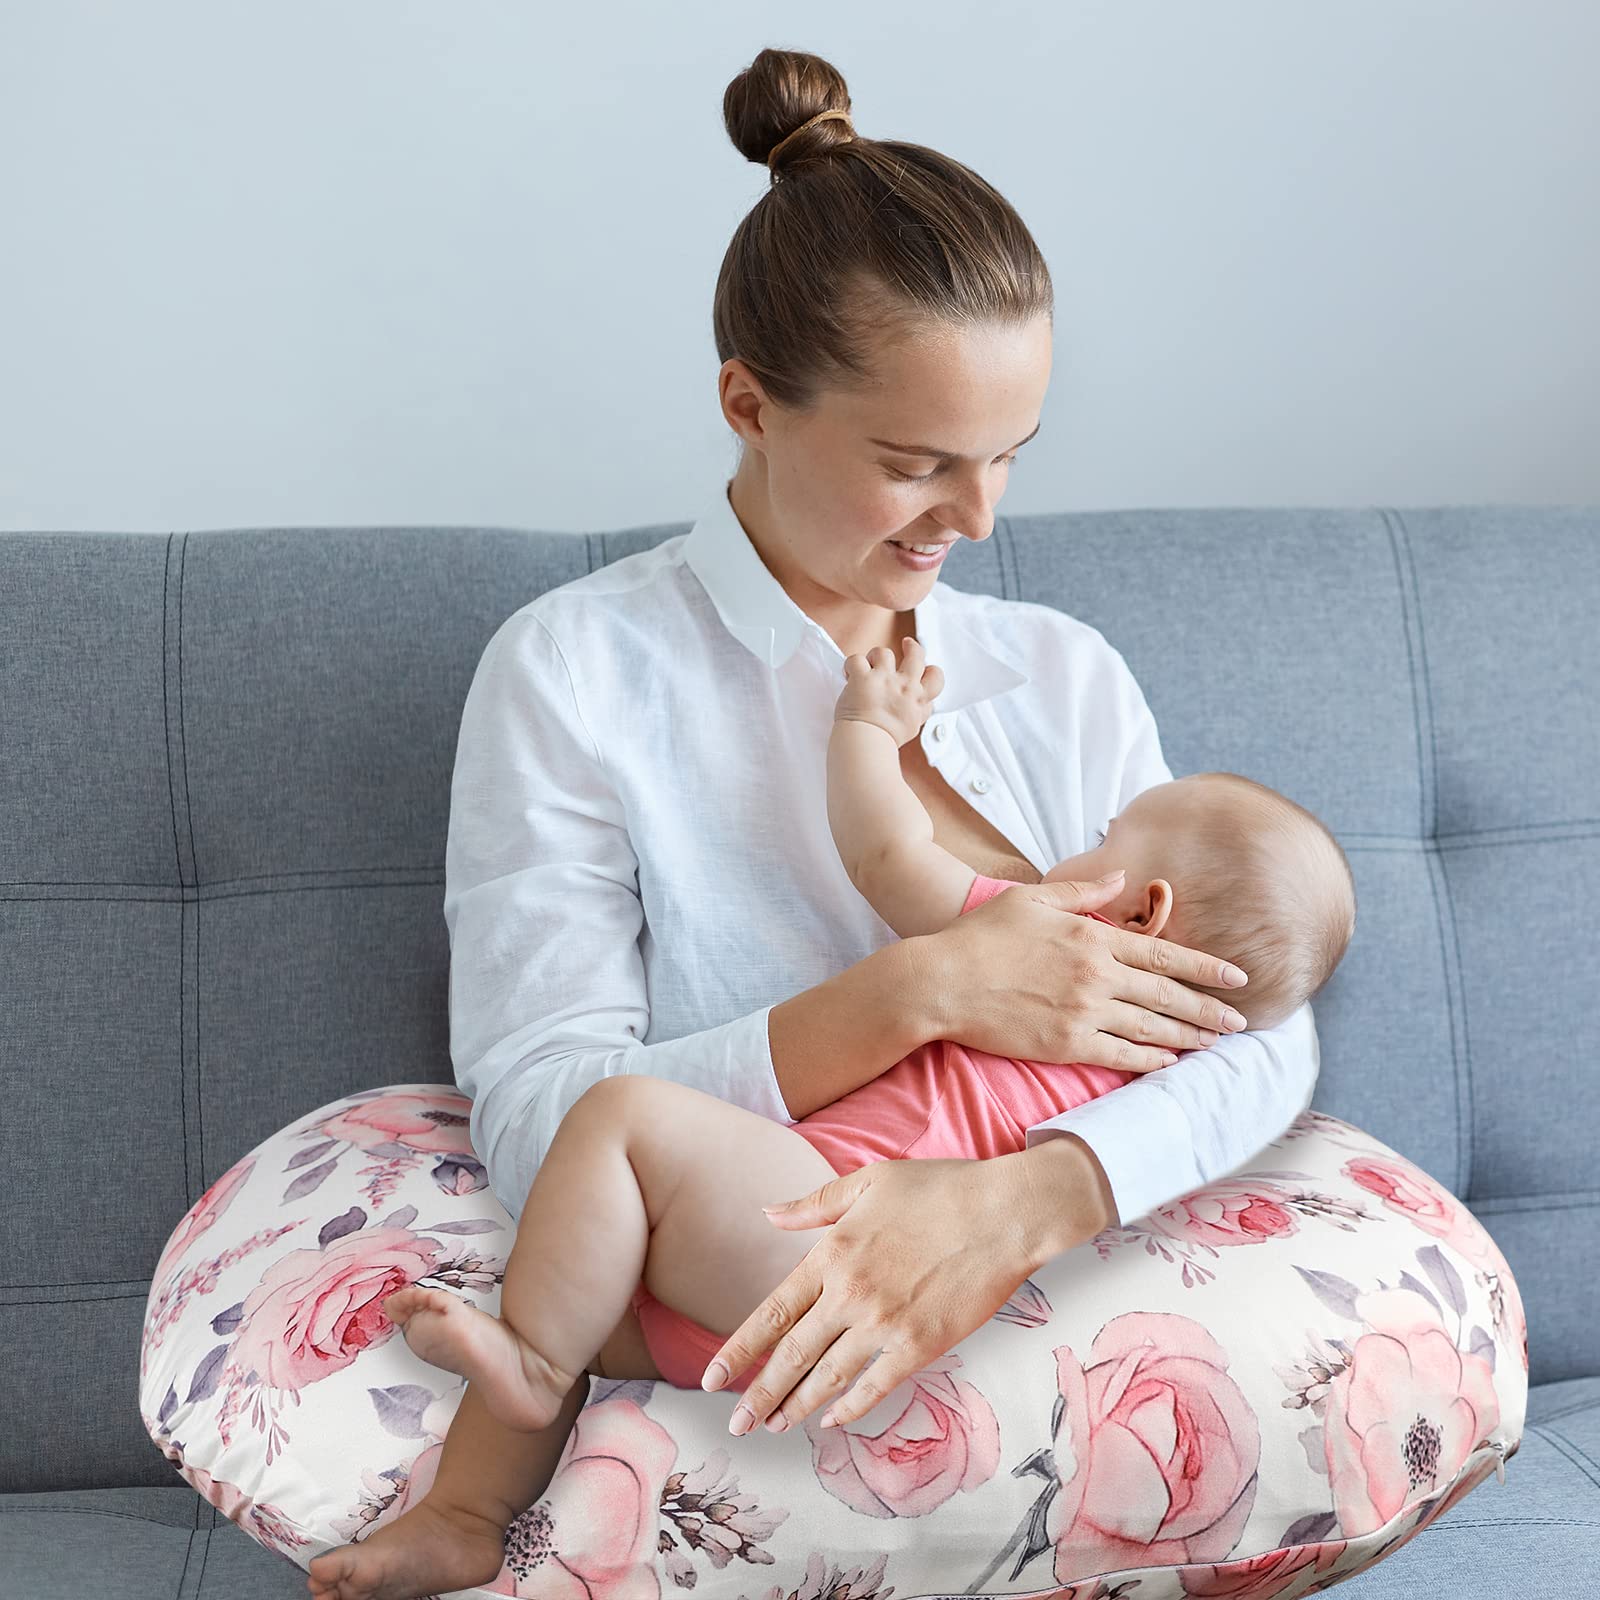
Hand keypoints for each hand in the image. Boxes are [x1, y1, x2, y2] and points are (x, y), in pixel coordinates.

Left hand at [701, 1153, 1083, 1434]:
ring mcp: (884, 1324)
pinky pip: (876, 1386)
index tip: (713, 1376)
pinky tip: (833, 1420)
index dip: (739, 1350)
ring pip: (827, 1377)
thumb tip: (767, 1213)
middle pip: (791, 1356)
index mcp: (832, 1254)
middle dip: (759, 1393)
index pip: (772, 1313)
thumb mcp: (870, 1181)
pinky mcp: (921, 1345)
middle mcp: (850, 1294)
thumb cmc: (941, 1188)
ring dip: (797, 1406)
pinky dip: (850, 1407)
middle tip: (735, 1421)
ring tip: (774, 1426)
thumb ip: (814, 1204)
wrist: (1005, 1212)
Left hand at [834, 637, 944, 747]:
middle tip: (906, 643)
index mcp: (917, 700)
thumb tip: (924, 704)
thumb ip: (920, 711)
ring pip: (883, 652)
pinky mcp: (862, 678)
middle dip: (912, 646)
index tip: (923, 667)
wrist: (867, 745)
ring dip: (874, 658)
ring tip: (868, 667)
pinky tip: (849, 675)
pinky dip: (850, 666)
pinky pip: (856, 659)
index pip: (936, 677)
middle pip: (916, 655)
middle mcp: (904, 686)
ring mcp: (884, 680)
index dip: (930, 669)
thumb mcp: (913, 727)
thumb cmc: (887, 740)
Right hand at [922, 871, 1252, 1070]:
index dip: (1205, 968)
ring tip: (1215, 1044)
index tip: (1237, 978)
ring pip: (1151, 1028)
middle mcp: (1097, 975)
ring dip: (1188, 1037)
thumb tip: (1122, 877)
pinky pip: (1120, 1054)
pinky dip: (1149, 1059)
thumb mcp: (1032, 899)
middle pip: (1168, 994)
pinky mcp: (1065, 1043)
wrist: (942, 981)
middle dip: (1209, 1009)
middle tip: (1240, 1021)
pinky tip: (1168, 1062)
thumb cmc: (982, 935)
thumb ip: (1083, 892)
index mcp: (1093, 937)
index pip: (1164, 953)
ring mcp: (1083, 1011)